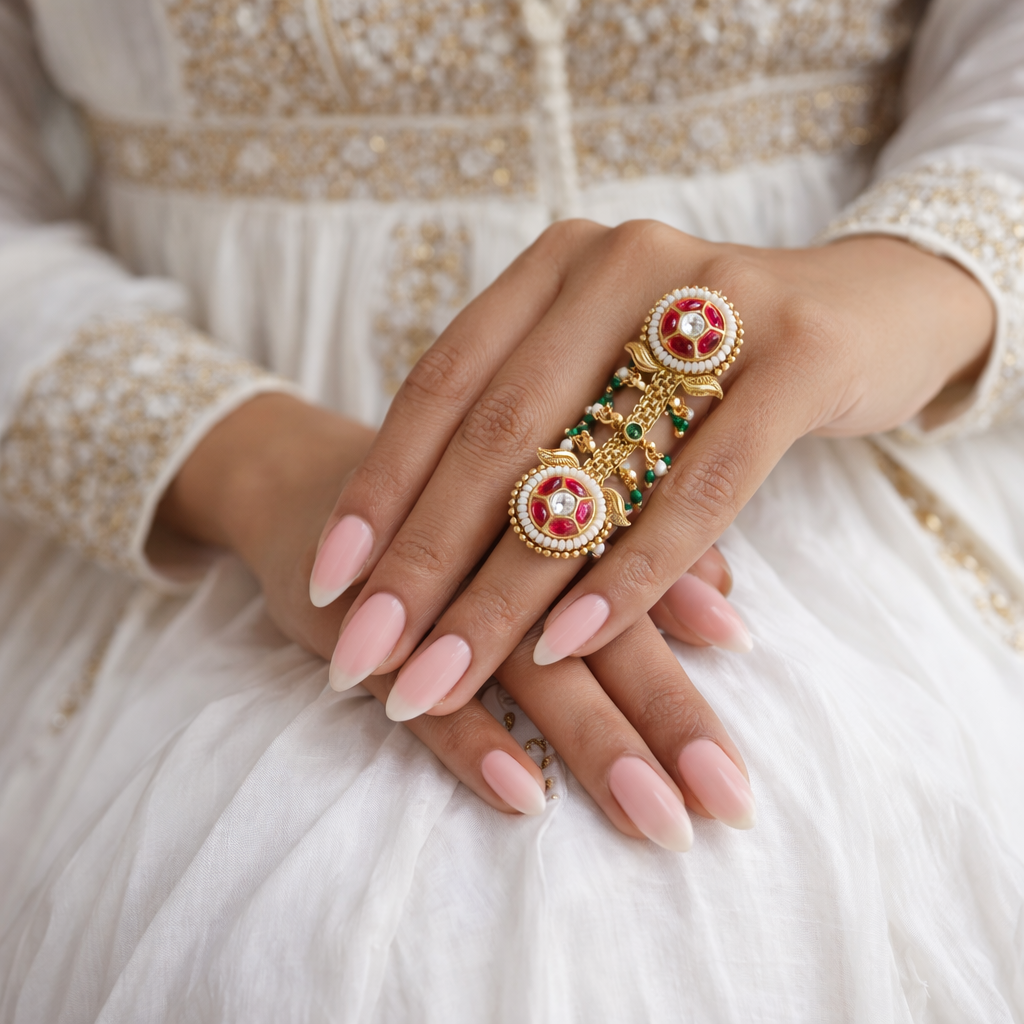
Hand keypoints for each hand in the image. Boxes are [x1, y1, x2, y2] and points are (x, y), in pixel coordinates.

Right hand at [157, 393, 755, 847]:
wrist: (312, 489)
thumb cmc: (443, 508)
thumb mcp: (533, 517)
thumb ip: (630, 548)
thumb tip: (729, 594)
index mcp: (558, 517)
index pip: (642, 606)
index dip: (692, 684)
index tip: (744, 768)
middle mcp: (507, 546)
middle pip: (602, 637)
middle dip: (668, 721)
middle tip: (727, 806)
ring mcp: (435, 579)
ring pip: (529, 664)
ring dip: (594, 738)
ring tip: (655, 815)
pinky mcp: (366, 608)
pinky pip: (421, 680)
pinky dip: (472, 735)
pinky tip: (523, 791)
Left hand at [314, 224, 991, 711]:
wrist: (871, 309)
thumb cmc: (713, 363)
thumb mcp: (611, 376)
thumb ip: (537, 436)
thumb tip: (427, 568)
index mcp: (559, 264)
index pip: (443, 385)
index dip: (380, 488)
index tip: (329, 582)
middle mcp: (620, 264)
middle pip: (497, 435)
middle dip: (421, 559)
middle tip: (364, 657)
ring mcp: (713, 301)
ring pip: (586, 469)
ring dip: (504, 592)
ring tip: (439, 676)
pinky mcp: (797, 356)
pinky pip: (697, 489)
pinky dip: (628, 576)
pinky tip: (565, 647)